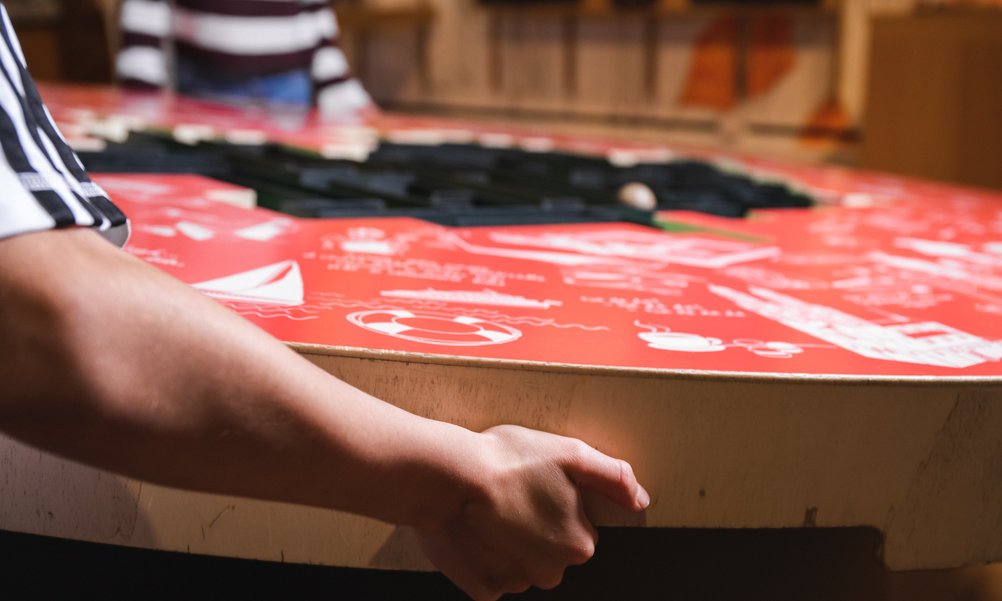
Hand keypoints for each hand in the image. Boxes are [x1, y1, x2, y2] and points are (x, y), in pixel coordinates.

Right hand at [414, 425, 648, 599]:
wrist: (446, 478)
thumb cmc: (508, 461)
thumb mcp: (571, 453)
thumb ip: (613, 477)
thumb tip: (640, 499)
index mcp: (579, 544)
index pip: (579, 528)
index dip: (557, 503)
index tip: (535, 484)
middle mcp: (552, 572)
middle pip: (551, 550)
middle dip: (535, 527)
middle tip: (512, 495)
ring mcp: (514, 583)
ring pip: (521, 563)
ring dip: (509, 542)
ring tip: (488, 510)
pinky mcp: (481, 588)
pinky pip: (490, 576)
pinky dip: (484, 558)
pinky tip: (474, 531)